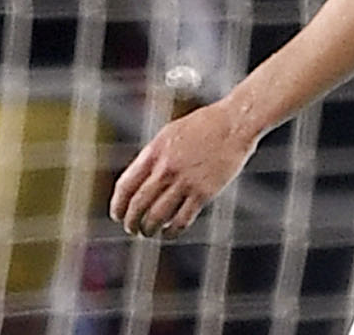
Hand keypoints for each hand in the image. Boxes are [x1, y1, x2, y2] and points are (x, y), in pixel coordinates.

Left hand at [109, 100, 257, 239]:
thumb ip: (154, 156)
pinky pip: (182, 220)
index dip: (118, 205)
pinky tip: (170, 232)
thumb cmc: (206, 124)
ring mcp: (185, 181)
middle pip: (138, 205)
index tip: (117, 215)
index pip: (125, 186)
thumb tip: (140, 180)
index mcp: (154, 153)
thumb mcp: (171, 134)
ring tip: (149, 233)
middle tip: (132, 228)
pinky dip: (172, 231)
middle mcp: (166, 168)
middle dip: (131, 222)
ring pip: (157, 216)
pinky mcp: (204, 192)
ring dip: (149, 229)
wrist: (236, 121)